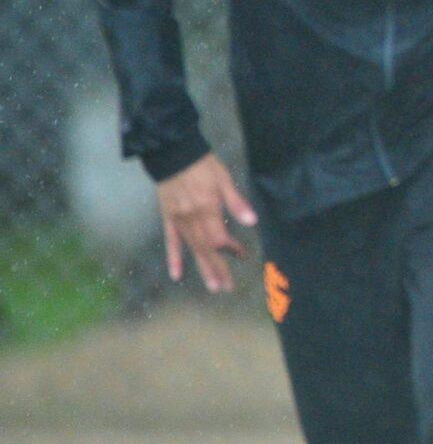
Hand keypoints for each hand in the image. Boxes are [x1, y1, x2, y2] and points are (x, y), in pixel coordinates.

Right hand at [156, 152, 256, 292]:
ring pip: (191, 249)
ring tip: (212, 286)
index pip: (220, 237)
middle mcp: (191, 219)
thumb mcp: (224, 179)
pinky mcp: (168, 219)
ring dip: (202, 268)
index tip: (242, 256)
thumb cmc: (203, 166)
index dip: (231, 249)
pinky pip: (171, 242)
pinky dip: (173, 258)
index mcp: (207, 209)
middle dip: (217, 269)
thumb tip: (252, 221)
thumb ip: (236, 201)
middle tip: (226, 288)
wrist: (173, 155)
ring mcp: (178, 221)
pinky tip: (176, 275)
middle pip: (206, 249)